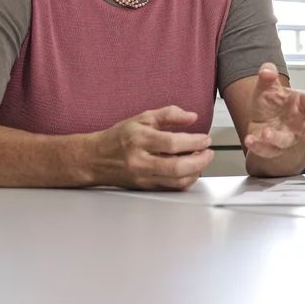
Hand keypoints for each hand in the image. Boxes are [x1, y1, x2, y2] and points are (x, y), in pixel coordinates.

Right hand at [92, 106, 213, 189]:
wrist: (96, 158)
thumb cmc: (119, 138)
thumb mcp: (143, 118)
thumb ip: (169, 114)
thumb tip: (191, 117)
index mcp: (139, 140)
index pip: (172, 143)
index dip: (193, 142)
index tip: (205, 139)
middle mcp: (140, 161)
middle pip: (176, 167)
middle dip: (200, 160)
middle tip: (209, 152)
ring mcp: (142, 177)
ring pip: (176, 181)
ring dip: (196, 171)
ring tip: (201, 159)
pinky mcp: (145, 188)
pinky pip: (172, 188)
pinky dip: (186, 179)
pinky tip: (190, 169)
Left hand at [243, 63, 304, 158]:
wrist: (260, 123)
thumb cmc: (271, 105)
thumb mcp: (268, 87)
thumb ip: (268, 76)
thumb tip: (267, 70)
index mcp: (299, 104)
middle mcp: (296, 123)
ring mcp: (286, 137)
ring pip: (286, 141)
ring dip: (276, 138)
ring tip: (266, 132)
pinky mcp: (272, 148)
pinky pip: (267, 150)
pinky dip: (258, 146)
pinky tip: (250, 140)